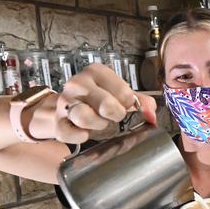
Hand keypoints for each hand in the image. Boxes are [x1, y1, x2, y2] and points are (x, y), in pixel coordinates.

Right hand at [29, 63, 156, 142]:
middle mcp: (78, 83)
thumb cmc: (96, 100)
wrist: (66, 107)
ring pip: (85, 117)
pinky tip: (85, 132)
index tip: (125, 105)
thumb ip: (141, 102)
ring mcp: (65, 102)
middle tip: (114, 115)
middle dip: (115, 115)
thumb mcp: (120, 95)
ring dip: (98, 125)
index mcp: (96, 72)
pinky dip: (80, 136)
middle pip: (106, 105)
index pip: (124, 92)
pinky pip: (69, 133)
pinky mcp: (58, 121)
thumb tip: (151, 114)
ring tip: (99, 122)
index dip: (129, 104)